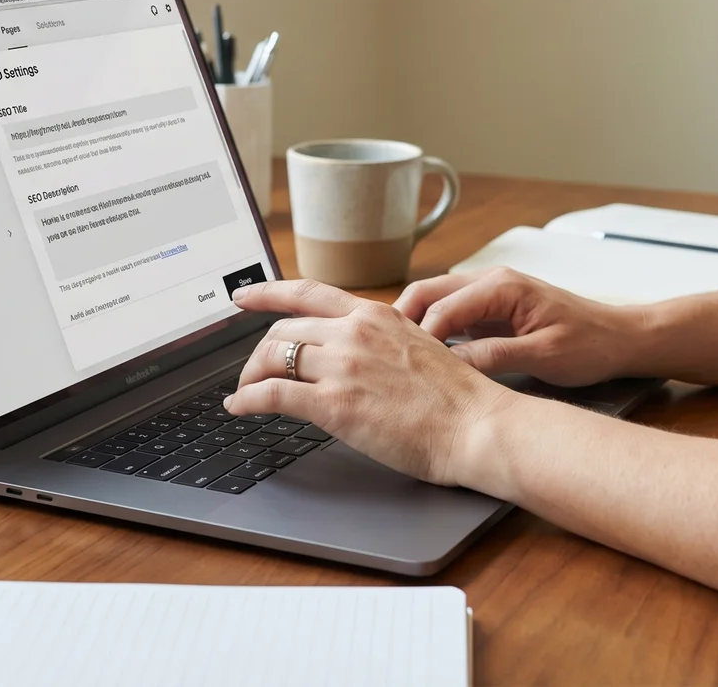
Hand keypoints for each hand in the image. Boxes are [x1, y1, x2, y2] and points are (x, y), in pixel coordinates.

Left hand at [225, 279, 517, 486]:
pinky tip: (240, 408)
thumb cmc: (458, 400)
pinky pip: (270, 394)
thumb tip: (354, 357)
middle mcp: (355, 332)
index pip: (309, 292)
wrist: (476, 426)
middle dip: (260, 353)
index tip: (244, 296)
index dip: (268, 292)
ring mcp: (343, 366)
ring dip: (249, 377)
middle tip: (252, 372)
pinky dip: (246, 400)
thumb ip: (381, 344)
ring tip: (245, 393)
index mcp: (376, 316)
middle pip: (284, 330)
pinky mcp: (334, 403)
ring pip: (271, 357)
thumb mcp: (418, 349)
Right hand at [394, 268, 647, 386]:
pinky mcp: (493, 308)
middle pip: (428, 293)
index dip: (416, 336)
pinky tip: (420, 356)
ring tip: (392, 357)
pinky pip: (451, 313)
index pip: (442, 307)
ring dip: (413, 324)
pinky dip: (432, 329)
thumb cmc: (591, 345)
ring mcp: (490, 292)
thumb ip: (495, 357)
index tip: (396, 364)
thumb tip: (450, 365)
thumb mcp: (544, 356)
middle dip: (400, 322)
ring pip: (435, 301)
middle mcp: (492, 280)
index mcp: (502, 286)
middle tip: (379, 356)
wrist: (621, 338)